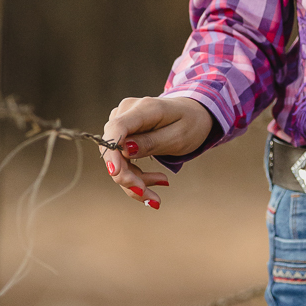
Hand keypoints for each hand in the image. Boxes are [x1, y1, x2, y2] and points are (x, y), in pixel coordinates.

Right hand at [99, 95, 214, 208]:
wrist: (193, 115)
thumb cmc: (190, 123)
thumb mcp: (179, 136)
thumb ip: (151, 142)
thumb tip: (124, 149)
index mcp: (145, 108)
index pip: (117, 127)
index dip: (112, 151)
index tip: (115, 173)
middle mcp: (127, 112)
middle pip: (113, 148)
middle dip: (127, 176)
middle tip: (150, 197)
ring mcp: (122, 122)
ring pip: (116, 159)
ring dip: (133, 181)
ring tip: (155, 197)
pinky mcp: (123, 134)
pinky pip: (122, 160)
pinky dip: (135, 176)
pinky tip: (155, 183)